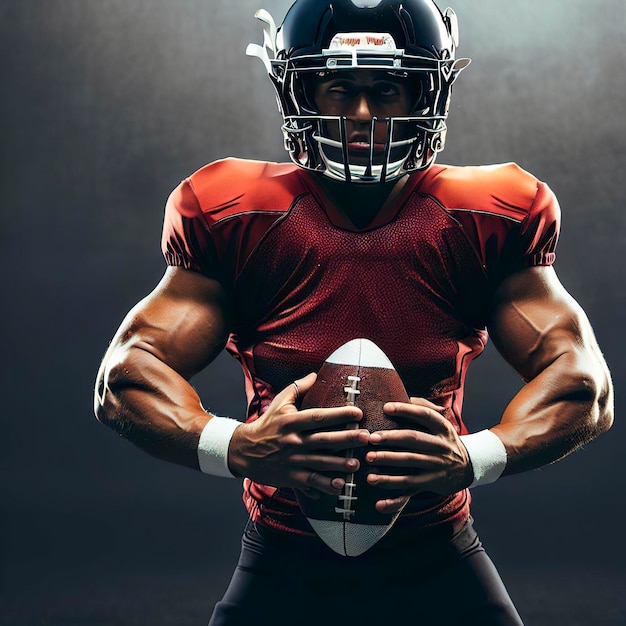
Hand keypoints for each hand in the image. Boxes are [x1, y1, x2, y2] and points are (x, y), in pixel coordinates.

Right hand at [228, 373, 368, 494]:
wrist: (243, 451)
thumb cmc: (266, 424)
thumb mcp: (279, 403)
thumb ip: (297, 388)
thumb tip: (315, 374)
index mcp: (291, 421)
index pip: (318, 417)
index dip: (339, 414)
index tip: (358, 412)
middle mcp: (293, 441)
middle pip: (323, 439)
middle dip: (346, 438)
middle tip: (366, 437)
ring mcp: (293, 460)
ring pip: (320, 463)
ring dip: (339, 464)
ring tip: (357, 464)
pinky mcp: (291, 477)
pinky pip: (311, 482)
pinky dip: (325, 485)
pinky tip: (340, 485)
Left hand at [365, 397, 472, 513]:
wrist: (470, 466)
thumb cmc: (444, 439)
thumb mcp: (441, 423)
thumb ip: (422, 409)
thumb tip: (399, 396)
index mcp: (442, 428)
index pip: (424, 415)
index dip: (406, 410)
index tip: (386, 407)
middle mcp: (440, 447)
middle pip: (414, 440)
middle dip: (391, 439)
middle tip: (370, 439)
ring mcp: (435, 467)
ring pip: (409, 466)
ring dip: (388, 465)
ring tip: (369, 462)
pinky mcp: (430, 484)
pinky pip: (410, 492)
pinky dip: (394, 500)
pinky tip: (378, 504)